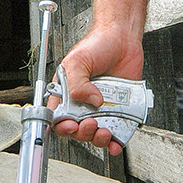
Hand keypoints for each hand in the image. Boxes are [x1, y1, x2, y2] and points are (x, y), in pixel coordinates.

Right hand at [49, 23, 143, 155]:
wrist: (123, 39)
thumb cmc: (97, 45)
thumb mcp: (78, 61)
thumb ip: (77, 83)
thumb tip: (91, 100)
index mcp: (67, 94)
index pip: (59, 118)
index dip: (63, 126)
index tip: (71, 124)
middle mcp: (83, 104)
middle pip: (77, 130)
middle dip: (83, 133)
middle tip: (91, 123)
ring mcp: (101, 109)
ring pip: (95, 134)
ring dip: (98, 138)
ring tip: (104, 130)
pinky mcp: (119, 110)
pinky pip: (116, 132)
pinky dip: (115, 142)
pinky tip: (115, 142)